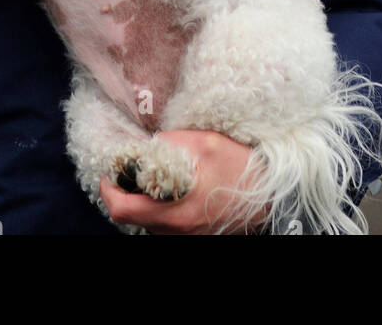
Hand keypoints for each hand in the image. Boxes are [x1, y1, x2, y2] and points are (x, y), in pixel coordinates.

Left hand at [99, 130, 266, 234]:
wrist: (273, 196)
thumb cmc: (241, 170)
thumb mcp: (205, 144)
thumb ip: (171, 143)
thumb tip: (146, 146)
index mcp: (175, 213)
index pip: (121, 210)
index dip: (109, 189)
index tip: (111, 171)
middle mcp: (177, 233)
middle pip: (133, 217)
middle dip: (129, 190)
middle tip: (136, 167)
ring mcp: (186, 238)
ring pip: (149, 221)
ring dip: (146, 199)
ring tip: (160, 174)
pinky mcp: (194, 236)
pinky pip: (165, 224)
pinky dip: (162, 206)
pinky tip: (176, 187)